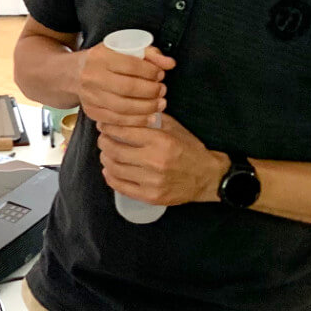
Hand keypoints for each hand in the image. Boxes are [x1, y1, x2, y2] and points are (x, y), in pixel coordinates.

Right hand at [74, 41, 176, 126]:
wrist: (75, 73)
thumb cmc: (106, 60)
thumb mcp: (125, 50)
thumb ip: (150, 54)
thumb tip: (170, 64)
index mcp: (101, 56)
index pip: (130, 65)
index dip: (150, 72)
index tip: (161, 75)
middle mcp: (92, 76)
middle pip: (127, 88)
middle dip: (150, 92)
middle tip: (163, 91)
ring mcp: (90, 96)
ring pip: (122, 107)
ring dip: (146, 108)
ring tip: (160, 105)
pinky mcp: (90, 111)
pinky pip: (115, 120)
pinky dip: (135, 121)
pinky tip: (148, 118)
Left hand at [98, 114, 226, 206]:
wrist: (208, 177)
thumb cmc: (190, 150)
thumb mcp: (175, 128)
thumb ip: (152, 120)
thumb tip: (128, 113)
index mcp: (160, 141)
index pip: (124, 131)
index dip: (109, 127)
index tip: (104, 126)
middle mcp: (154, 161)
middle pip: (115, 150)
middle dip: (104, 143)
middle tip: (103, 139)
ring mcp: (151, 181)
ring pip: (115, 169)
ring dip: (105, 159)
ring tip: (106, 153)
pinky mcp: (150, 196)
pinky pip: (121, 186)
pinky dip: (110, 177)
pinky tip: (109, 170)